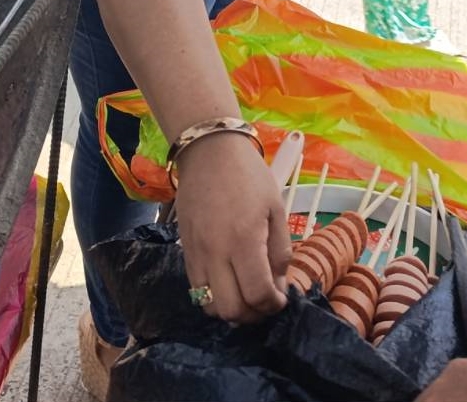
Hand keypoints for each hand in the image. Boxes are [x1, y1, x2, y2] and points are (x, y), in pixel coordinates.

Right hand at [175, 133, 290, 323]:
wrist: (209, 152)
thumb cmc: (249, 175)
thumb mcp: (276, 208)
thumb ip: (280, 251)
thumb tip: (279, 286)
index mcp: (244, 239)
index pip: (257, 294)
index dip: (273, 305)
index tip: (281, 298)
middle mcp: (216, 252)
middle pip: (231, 310)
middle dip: (253, 314)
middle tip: (265, 300)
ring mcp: (196, 254)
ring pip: (210, 307)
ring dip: (232, 309)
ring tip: (246, 293)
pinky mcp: (185, 252)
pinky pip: (197, 291)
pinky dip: (215, 297)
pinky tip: (229, 281)